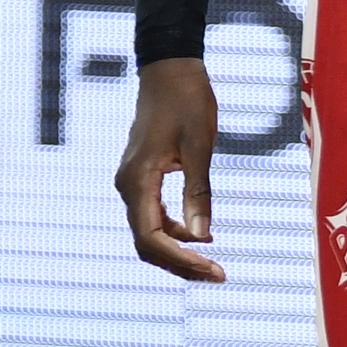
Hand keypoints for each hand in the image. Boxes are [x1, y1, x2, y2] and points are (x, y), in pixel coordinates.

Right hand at [115, 48, 222, 284]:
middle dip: (180, 264)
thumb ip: (198, 192)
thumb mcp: (200, 147)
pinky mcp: (142, 179)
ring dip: (177, 252)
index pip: (151, 238)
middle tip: (218, 275)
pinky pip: (152, 217)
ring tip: (212, 263)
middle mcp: (128, 186)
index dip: (181, 260)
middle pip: (146, 243)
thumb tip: (203, 237)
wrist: (168, 71)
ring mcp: (132, 183)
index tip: (214, 269)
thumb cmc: (187, 102)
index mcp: (137, 180)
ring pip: (148, 233)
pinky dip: (174, 233)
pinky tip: (199, 235)